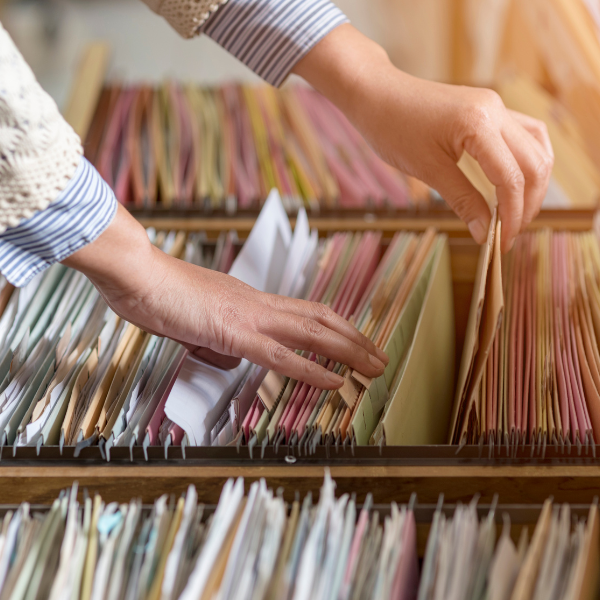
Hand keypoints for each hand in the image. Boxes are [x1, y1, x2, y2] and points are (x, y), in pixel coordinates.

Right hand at [62, 205, 387, 389]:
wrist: (138, 273)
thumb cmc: (160, 292)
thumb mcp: (198, 318)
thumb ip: (219, 335)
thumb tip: (232, 354)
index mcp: (251, 301)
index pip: (306, 312)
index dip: (337, 327)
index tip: (356, 341)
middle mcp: (259, 304)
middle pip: (321, 320)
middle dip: (356, 339)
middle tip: (380, 356)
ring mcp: (250, 317)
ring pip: (313, 334)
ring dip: (349, 352)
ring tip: (374, 367)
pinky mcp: (234, 333)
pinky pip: (281, 356)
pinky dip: (312, 370)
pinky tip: (334, 381)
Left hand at [293, 24, 553, 252]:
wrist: (377, 94)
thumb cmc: (393, 129)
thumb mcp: (427, 170)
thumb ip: (462, 200)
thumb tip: (484, 233)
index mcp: (479, 124)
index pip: (511, 178)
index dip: (511, 215)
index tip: (501, 243)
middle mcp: (496, 110)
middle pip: (534, 163)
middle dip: (527, 204)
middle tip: (509, 234)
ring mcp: (496, 106)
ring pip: (537, 147)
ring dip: (533, 183)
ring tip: (516, 213)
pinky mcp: (490, 108)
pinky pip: (524, 134)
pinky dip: (526, 161)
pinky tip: (517, 182)